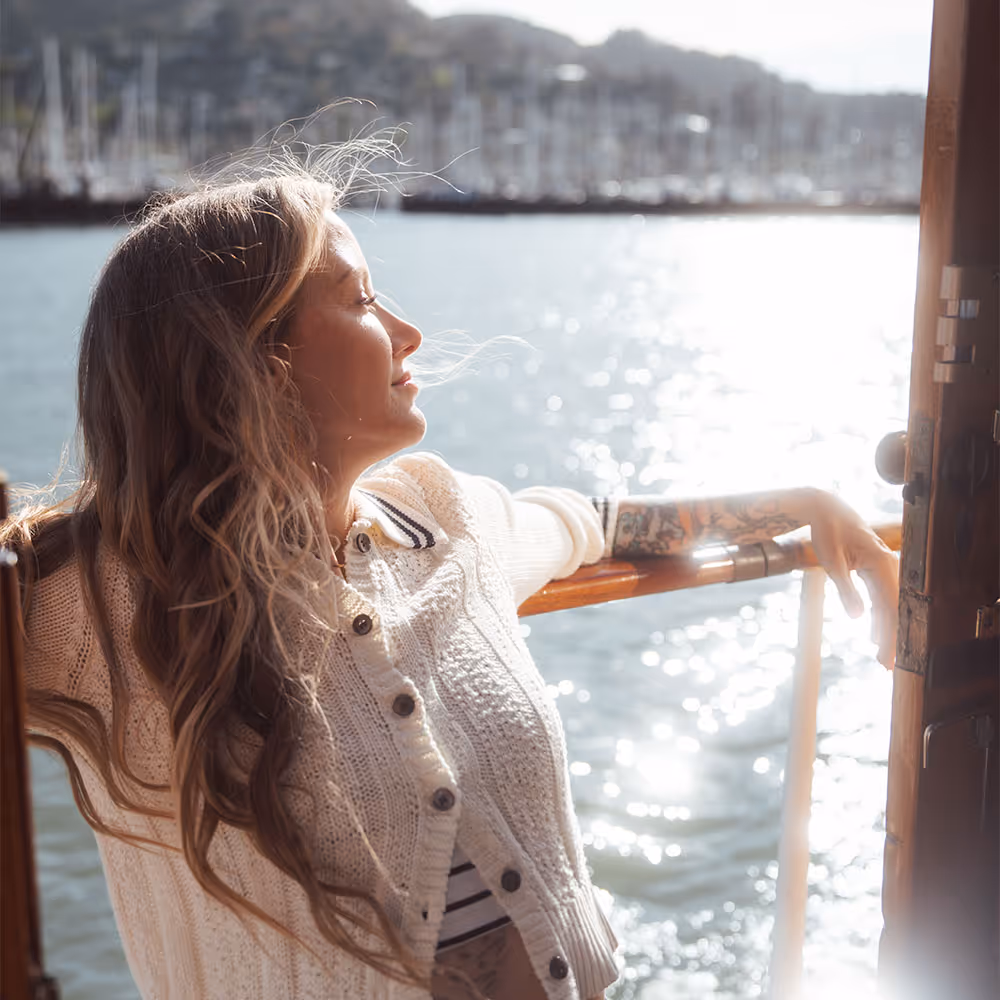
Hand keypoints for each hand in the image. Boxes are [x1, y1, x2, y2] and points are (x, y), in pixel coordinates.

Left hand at [807, 490, 898, 668]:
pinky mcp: (873, 569)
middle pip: (893, 609)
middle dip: (890, 638)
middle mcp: (887, 565)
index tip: (885, 657)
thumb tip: (858, 618)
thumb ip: (845, 589)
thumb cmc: (827, 531)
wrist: (825, 508)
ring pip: (887, 605)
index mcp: (880, 563)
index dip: (889, 635)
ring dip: (885, 629)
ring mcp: (882, 567)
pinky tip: (874, 633)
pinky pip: (880, 597)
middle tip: (885, 665)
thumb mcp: (832, 561)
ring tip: (881, 655)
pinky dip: (878, 616)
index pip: (889, 607)